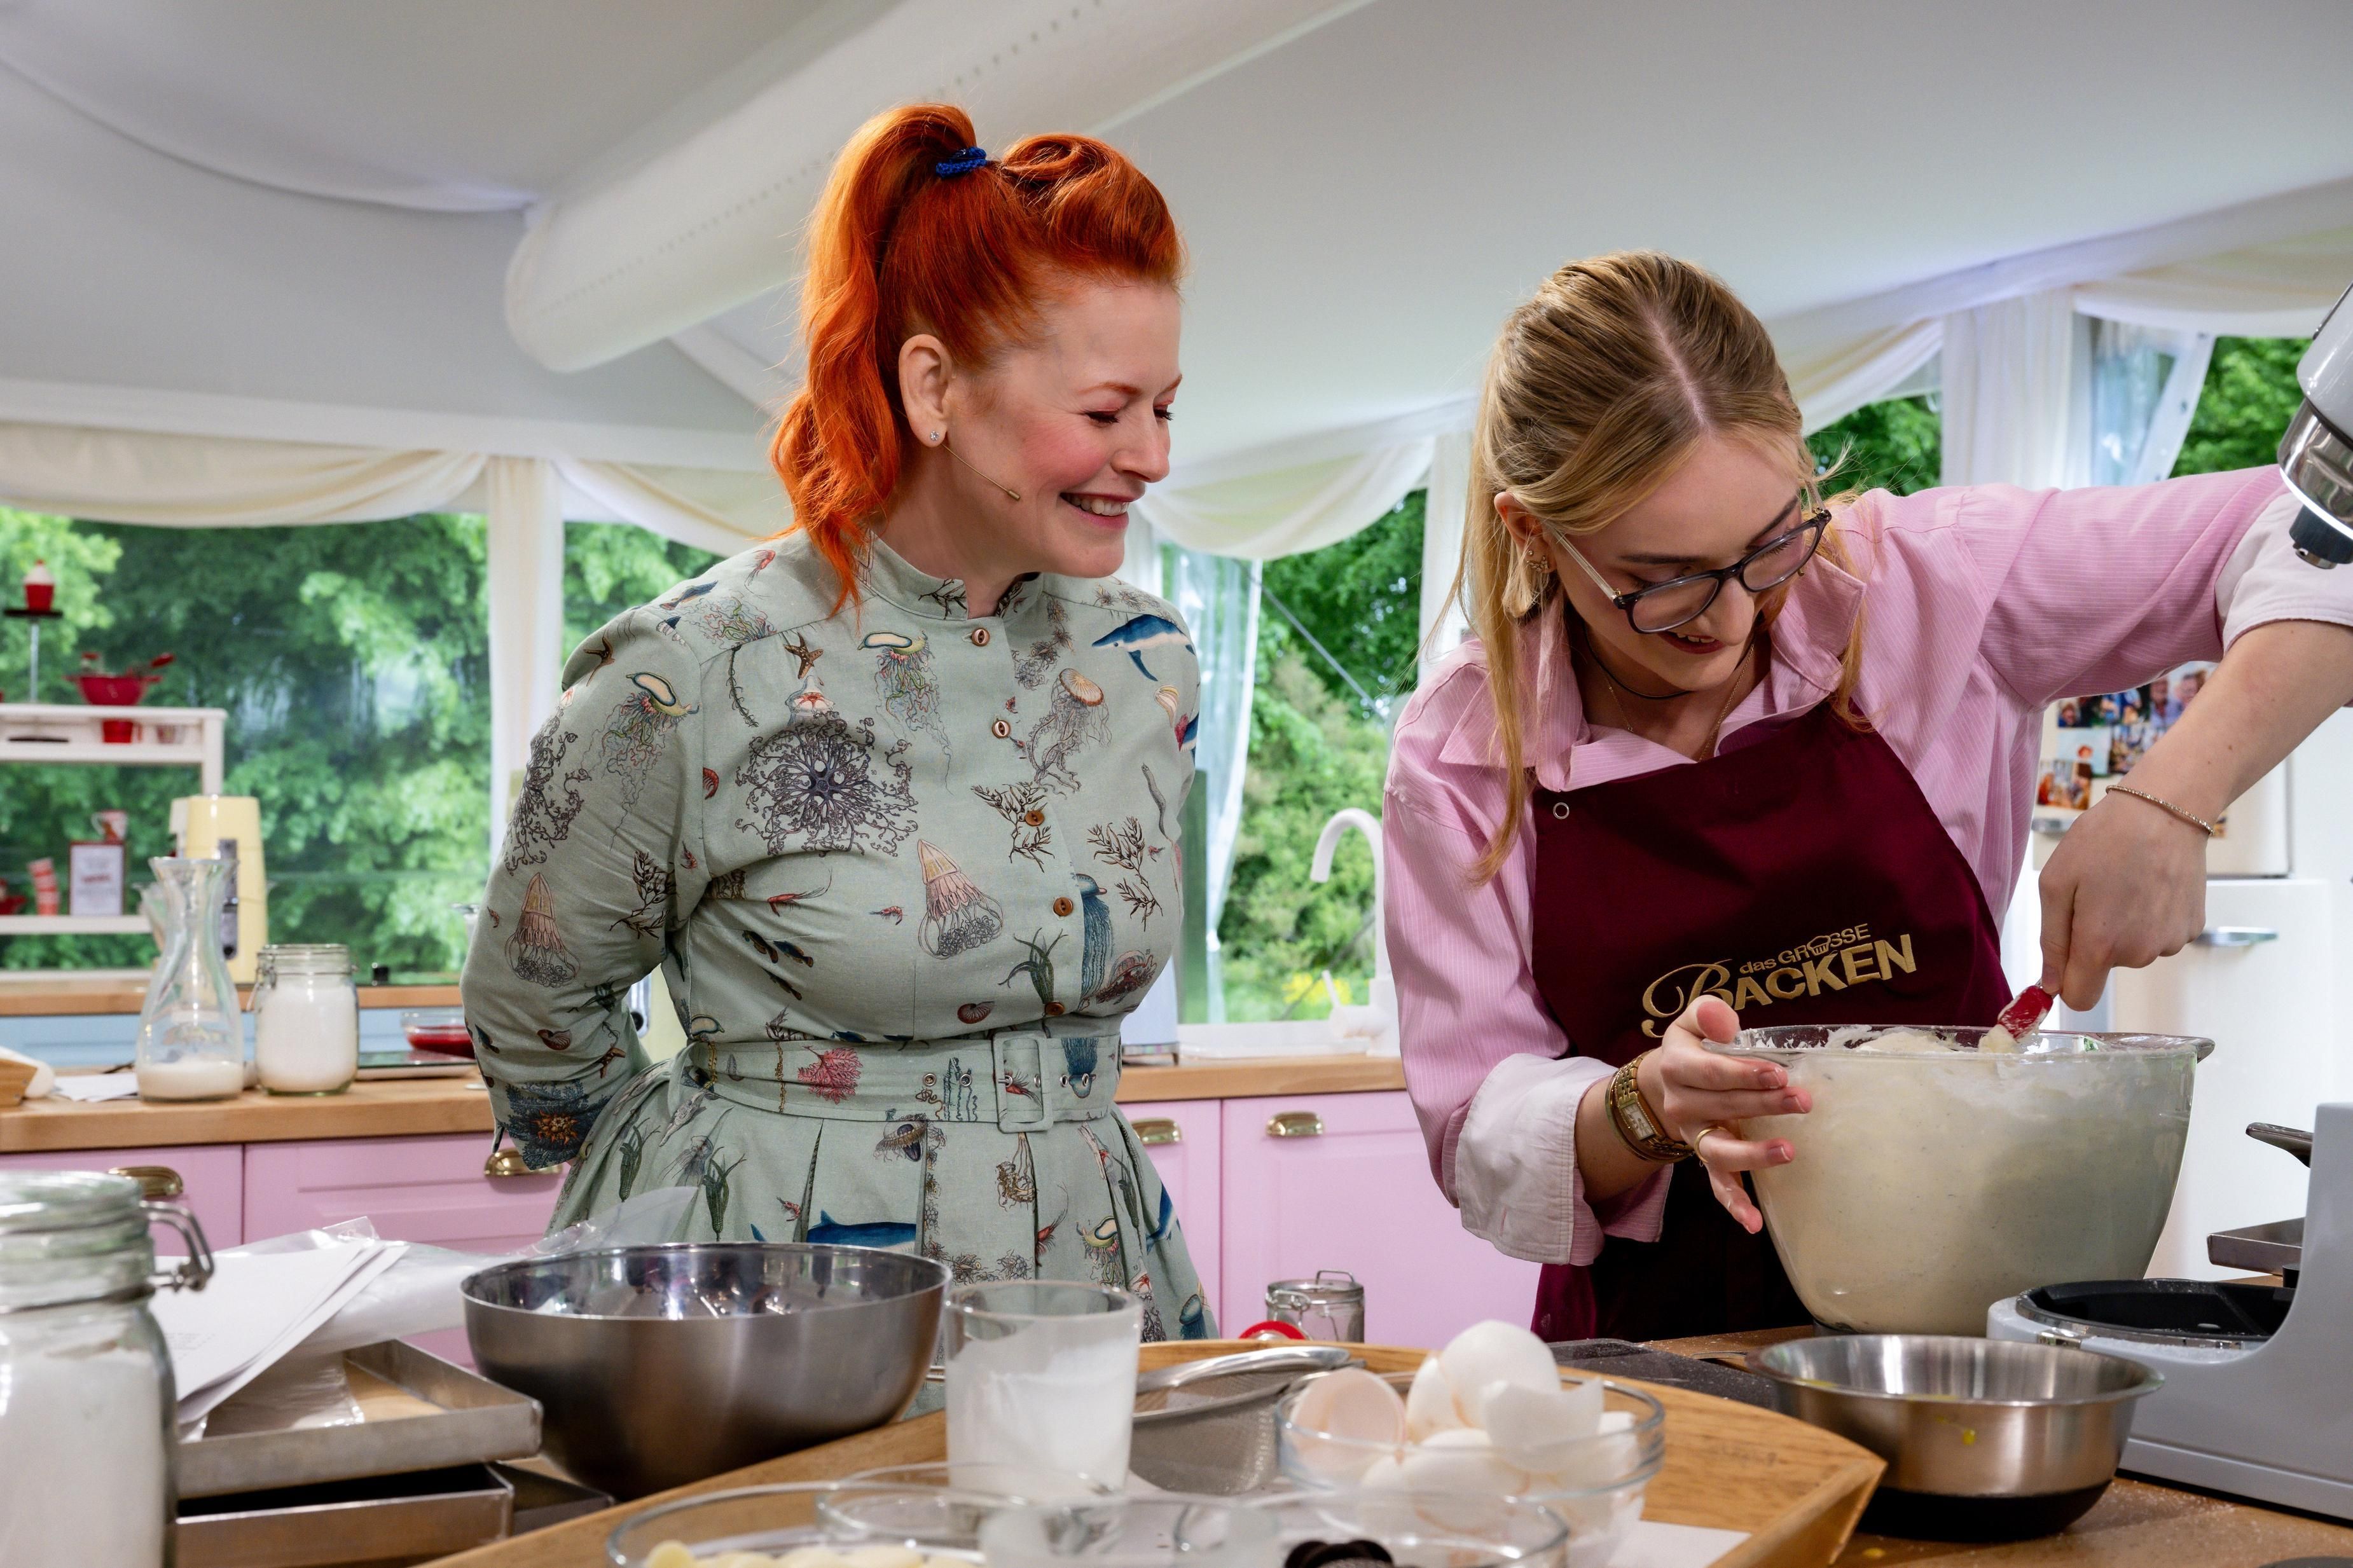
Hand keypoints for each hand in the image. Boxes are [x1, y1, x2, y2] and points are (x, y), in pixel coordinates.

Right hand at [1637, 995, 1809, 1231]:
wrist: (1669, 1081)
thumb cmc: (1696, 1046)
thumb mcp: (1694, 1020)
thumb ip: (1707, 1013)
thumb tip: (1726, 1022)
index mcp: (1678, 1066)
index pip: (1710, 1072)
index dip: (1743, 1074)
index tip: (1778, 1073)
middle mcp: (1680, 1105)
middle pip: (1722, 1107)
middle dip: (1764, 1105)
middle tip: (1803, 1102)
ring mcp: (1693, 1136)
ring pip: (1717, 1151)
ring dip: (1753, 1154)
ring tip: (1788, 1150)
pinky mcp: (1706, 1159)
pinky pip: (1717, 1184)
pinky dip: (1733, 1204)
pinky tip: (1753, 1222)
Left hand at [2038, 789, 2206, 1009]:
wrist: (2166, 810)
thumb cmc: (2103, 840)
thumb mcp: (2057, 884)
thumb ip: (2052, 942)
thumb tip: (2049, 986)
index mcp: (2101, 946)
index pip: (2079, 999)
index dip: (2065, 983)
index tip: (2062, 959)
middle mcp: (2140, 954)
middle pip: (2104, 967)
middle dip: (2094, 940)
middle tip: (2096, 893)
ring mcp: (2171, 942)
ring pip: (2133, 950)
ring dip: (2124, 926)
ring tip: (2125, 883)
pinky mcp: (2192, 928)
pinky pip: (2158, 935)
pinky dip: (2150, 917)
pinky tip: (2150, 884)